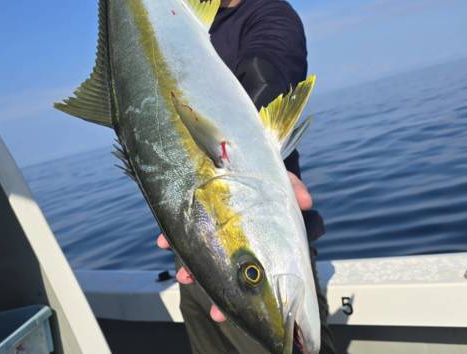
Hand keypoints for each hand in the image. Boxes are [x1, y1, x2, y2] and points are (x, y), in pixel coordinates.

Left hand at [156, 171, 313, 322]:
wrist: (236, 154)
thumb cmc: (264, 176)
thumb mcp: (281, 181)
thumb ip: (292, 189)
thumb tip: (305, 201)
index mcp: (263, 238)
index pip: (261, 272)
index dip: (247, 296)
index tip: (231, 310)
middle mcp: (240, 242)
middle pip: (234, 276)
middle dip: (222, 296)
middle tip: (216, 313)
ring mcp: (217, 232)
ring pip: (206, 258)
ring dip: (193, 271)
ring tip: (183, 277)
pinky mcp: (197, 217)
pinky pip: (183, 230)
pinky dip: (170, 237)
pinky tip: (162, 241)